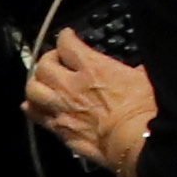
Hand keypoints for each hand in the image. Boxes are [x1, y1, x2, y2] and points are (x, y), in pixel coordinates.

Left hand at [24, 30, 154, 176]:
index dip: (65, 37)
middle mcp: (70, 85)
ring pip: (32, 90)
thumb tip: (137, 70)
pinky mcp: (59, 129)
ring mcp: (61, 108)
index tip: (66, 35)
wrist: (132, 142)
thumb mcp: (144, 78)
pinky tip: (32, 105)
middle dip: (47, 59)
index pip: (67, 45)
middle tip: (54, 59)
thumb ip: (133, 71)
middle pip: (44, 66)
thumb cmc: (142, 109)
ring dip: (35, 83)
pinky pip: (36, 116)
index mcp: (93, 68)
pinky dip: (32, 108)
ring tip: (42, 81)